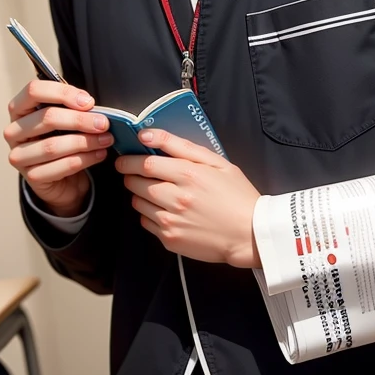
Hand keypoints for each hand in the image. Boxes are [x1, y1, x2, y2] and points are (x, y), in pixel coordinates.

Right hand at [5, 80, 112, 216]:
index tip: (88, 102)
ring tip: (106, 139)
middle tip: (103, 123)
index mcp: (21, 109)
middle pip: (46, 118)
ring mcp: (19, 155)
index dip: (63, 93)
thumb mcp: (68, 118)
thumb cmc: (65, 138)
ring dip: (85, 141)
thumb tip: (93, 106)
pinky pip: (59, 166)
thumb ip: (76, 108)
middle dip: (80, 120)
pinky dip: (84, 159)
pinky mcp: (31, 176)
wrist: (65, 176)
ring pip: (52, 145)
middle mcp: (14, 131)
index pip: (34, 91)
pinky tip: (99, 154)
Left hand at [115, 129, 260, 267]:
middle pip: (135, 183)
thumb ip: (181, 146)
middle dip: (132, 175)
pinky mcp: (169, 239)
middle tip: (140, 173)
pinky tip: (168, 210)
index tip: (125, 158)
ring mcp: (171, 221)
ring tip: (159, 191)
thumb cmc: (237, 195)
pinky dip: (150, 213)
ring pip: (137, 202)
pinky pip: (145, 222)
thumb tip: (148, 135)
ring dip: (141, 194)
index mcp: (189, 175)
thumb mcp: (218, 162)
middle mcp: (177, 198)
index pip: (145, 163)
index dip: (129, 159)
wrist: (249, 233)